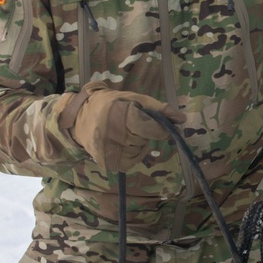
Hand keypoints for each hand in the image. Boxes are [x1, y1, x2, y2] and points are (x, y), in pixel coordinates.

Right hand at [60, 82, 185, 173]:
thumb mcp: (136, 99)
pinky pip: (131, 162)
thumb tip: (181, 120)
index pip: (154, 129)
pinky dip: (130, 154)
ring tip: (122, 133)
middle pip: (146, 140)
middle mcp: (116, 136)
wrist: (80, 117)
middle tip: (129, 124)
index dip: (159, 127)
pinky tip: (119, 144)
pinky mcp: (108, 163)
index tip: (158, 124)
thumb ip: (159, 108)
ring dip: (137, 144)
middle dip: (144, 133)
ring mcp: (110, 152)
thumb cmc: (112, 104)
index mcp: (124, 117)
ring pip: (139, 152)